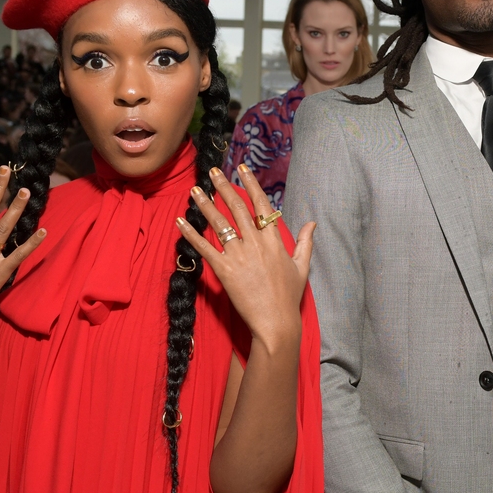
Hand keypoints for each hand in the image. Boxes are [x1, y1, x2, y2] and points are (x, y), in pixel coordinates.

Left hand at [176, 165, 314, 346]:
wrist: (275, 322)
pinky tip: (181, 221)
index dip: (250, 184)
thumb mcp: (301, 267)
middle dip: (223, 187)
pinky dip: (191, 234)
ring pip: (219, 224)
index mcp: (274, 240)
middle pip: (237, 208)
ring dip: (205, 205)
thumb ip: (304, 242)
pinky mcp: (224, 270)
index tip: (242, 169)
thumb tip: (312, 223)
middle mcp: (255, 243)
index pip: (261, 204)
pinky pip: (204, 248)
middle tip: (212, 172)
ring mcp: (238, 256)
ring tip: (195, 190)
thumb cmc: (288, 297)